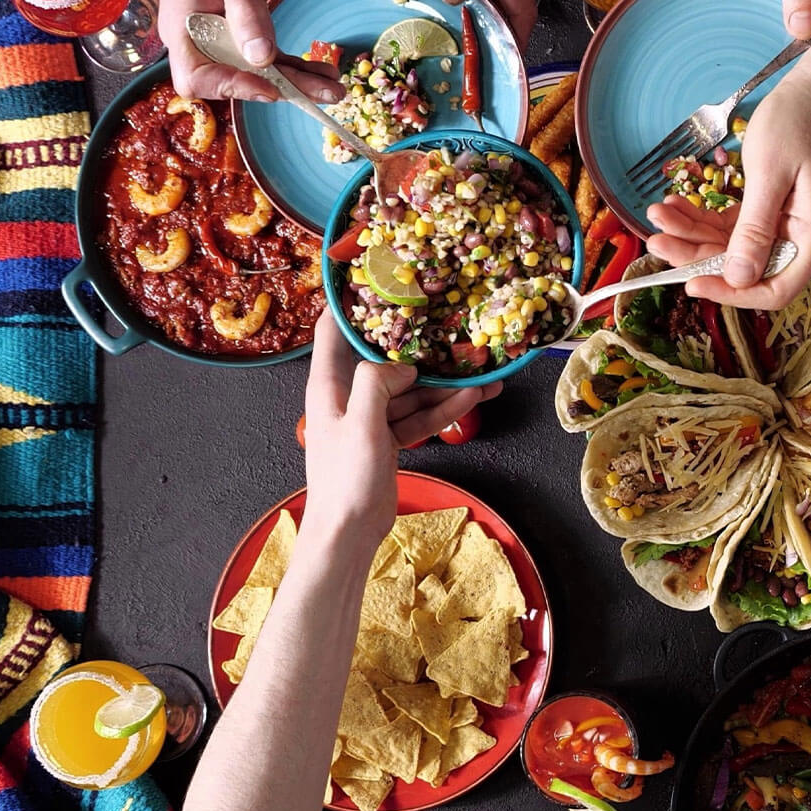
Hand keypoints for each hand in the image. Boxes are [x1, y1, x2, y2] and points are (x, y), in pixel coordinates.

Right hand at [156, 0, 341, 102]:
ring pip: (258, 74)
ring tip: (332, 87)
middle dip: (281, 89)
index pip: (198, 77)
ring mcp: (220, 40)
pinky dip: (294, 67)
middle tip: (322, 93)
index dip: (231, 87)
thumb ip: (246, 13)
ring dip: (296, 82)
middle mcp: (198, 41)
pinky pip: (267, 59)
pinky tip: (321, 71)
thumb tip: (259, 56)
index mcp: (183, 28)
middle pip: (235, 82)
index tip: (267, 85)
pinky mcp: (240, 36)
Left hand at [299, 314, 500, 549]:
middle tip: (448, 323)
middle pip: (385, 359)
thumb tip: (402, 365)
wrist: (349, 531)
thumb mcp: (361, 424)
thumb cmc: (344, 480)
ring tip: (481, 369)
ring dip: (444, 381)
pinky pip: (420, 415)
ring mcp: (372, 418)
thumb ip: (377, 384)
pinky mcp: (390, 439)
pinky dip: (445, 408)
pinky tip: (474, 397)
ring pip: (412, 390)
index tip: (376, 279)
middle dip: (418, 344)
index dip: (350, 303)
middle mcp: (349, 396)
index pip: (333, 331)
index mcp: (329, 386)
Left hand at [648, 73, 810, 308]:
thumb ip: (754, 229)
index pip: (776, 289)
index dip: (734, 293)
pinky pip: (736, 225)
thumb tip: (738, 277)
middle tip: (657, 239)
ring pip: (734, 246)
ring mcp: (788, 223)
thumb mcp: (769, 173)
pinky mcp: (773, 209)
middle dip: (699, 256)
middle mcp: (804, 236)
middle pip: (748, 268)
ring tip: (660, 214)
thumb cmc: (797, 122)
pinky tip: (678, 205)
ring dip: (694, 234)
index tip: (693, 283)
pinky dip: (707, 217)